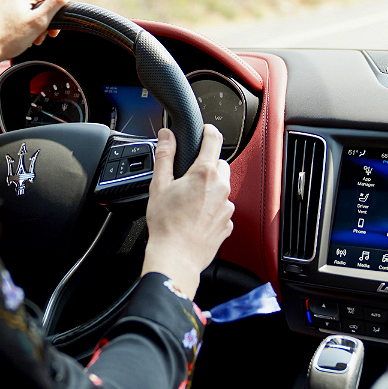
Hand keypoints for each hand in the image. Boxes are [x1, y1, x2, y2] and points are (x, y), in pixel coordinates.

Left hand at [0, 0, 75, 81]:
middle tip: (34, 39)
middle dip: (35, 20)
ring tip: (17, 37)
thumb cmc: (9, 39)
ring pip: (14, 6)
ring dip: (19, 20)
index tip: (48, 34)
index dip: (52, 17)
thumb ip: (56, 1)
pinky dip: (2, 19)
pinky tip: (1, 30)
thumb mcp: (39, 22)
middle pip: (31, 3)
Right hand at [141, 125, 233, 299]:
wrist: (176, 258)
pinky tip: (195, 216)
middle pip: (220, 164)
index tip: (205, 130)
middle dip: (207, 165)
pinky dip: (212, 208)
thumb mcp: (159, 185)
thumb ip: (164, 155)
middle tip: (189, 175)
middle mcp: (221, 187)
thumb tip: (166, 135)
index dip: (209, 131)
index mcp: (205, 173)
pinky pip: (222, 208)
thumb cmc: (166, 224)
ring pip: (222, 187)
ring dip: (210, 188)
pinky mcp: (228, 223)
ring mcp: (227, 207)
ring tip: (189, 200)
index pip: (214, 139)